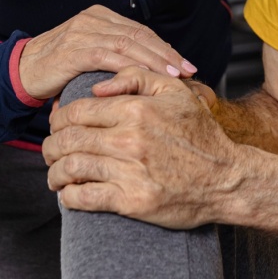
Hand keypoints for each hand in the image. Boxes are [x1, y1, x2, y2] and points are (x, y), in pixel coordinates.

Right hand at [18, 5, 197, 100]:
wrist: (21, 73)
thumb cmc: (59, 71)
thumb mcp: (91, 59)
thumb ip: (115, 57)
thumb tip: (152, 73)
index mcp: (100, 17)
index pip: (141, 31)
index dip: (165, 48)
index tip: (186, 65)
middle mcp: (93, 19)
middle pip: (140, 35)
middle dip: (167, 54)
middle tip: (190, 70)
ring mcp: (83, 32)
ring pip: (128, 44)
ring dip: (155, 60)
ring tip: (175, 75)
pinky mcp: (73, 49)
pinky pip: (108, 56)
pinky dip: (130, 67)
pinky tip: (145, 78)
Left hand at [43, 67, 239, 227]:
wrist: (227, 179)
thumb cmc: (200, 136)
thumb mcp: (175, 92)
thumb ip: (136, 77)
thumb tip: (97, 87)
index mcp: (135, 111)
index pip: (77, 112)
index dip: (58, 120)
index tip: (57, 127)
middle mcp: (129, 140)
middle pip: (67, 140)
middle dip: (50, 147)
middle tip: (50, 152)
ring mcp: (129, 172)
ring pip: (71, 169)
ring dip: (55, 173)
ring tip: (56, 176)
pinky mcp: (131, 201)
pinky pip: (85, 198)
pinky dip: (69, 197)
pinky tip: (69, 195)